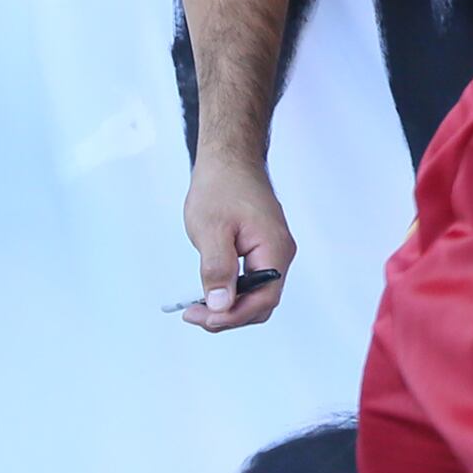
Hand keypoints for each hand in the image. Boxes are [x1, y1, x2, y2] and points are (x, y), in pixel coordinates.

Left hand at [180, 151, 296, 332]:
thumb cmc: (222, 186)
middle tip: (193, 313)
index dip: (233, 315)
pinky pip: (252, 281)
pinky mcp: (263, 248)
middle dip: (229, 315)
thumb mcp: (211, 229)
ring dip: (229, 306)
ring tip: (197, 305)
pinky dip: (232, 291)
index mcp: (274, 249)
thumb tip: (220, 307)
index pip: (263, 299)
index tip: (201, 316)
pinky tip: (209, 290)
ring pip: (257, 294)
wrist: (229, 157)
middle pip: (262, 302)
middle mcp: (279, 253)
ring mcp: (273, 251)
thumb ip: (217, 269)